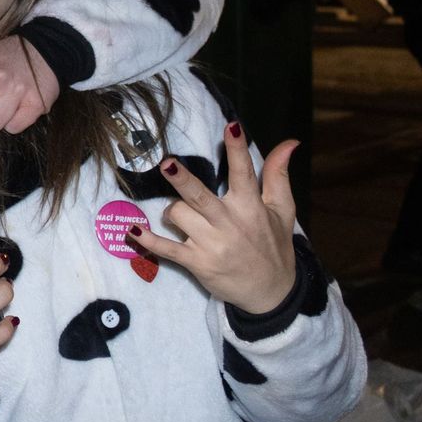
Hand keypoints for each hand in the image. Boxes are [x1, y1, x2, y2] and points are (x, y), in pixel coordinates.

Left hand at [129, 124, 297, 314]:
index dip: (237, 150)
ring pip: (180, 215)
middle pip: (200, 196)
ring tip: (179, 214)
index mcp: (251, 207)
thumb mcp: (283, 211)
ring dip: (172, 210)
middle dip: (183, 180)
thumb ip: (279, 175)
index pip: (244, 174)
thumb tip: (289, 142)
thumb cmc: (274, 246)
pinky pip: (168, 249)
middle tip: (166, 163)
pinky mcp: (197, 263)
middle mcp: (229, 224)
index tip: (231, 127)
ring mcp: (212, 245)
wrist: (272, 293)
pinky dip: (148, 241)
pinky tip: (132, 230)